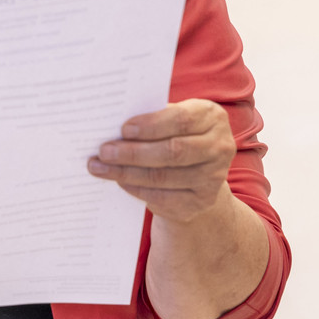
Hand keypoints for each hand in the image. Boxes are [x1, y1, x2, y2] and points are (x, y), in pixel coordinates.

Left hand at [87, 99, 235, 222]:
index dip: (151, 125)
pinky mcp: (201, 201)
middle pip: (173, 151)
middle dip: (133, 152)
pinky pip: (162, 196)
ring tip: (99, 167)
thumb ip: (151, 116)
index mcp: (212, 117)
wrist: (199, 172)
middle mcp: (220, 147)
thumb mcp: (170, 119)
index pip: (182, 119)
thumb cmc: (175, 135)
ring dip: (126, 172)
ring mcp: (213, 177)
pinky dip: (136, 188)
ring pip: (163, 176)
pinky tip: (118, 180)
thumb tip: (110, 121)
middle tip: (104, 151)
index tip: (123, 129)